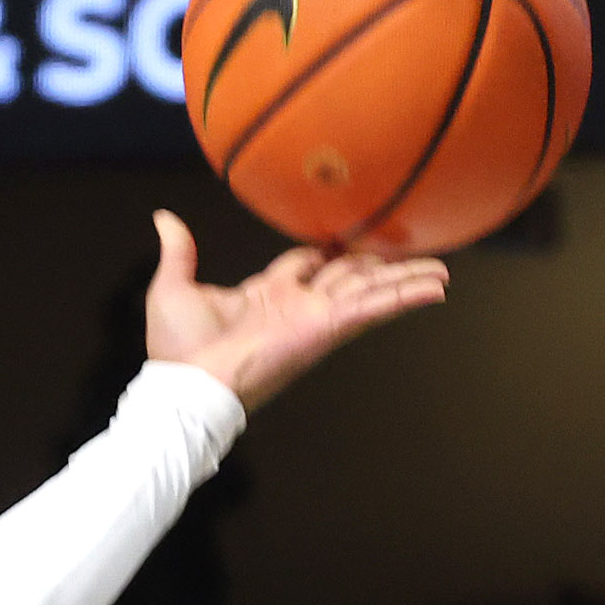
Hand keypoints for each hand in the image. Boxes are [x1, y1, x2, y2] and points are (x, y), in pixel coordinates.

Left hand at [144, 209, 447, 409]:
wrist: (186, 386)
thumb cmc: (177, 349)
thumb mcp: (174, 288)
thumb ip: (179, 252)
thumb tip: (163, 218)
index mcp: (265, 296)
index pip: (304, 266)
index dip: (323, 252)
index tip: (342, 240)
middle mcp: (296, 306)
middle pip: (347, 277)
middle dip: (376, 266)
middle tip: (407, 254)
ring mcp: (315, 318)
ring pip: (370, 291)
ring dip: (406, 280)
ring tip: (442, 272)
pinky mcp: (326, 329)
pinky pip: (373, 309)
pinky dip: (405, 297)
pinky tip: (436, 289)